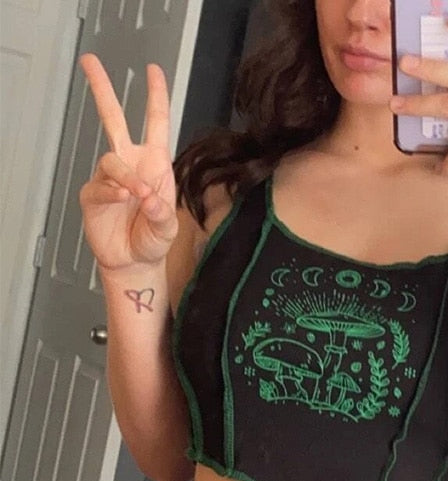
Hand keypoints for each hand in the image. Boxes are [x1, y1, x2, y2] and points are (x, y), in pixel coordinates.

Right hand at [79, 54, 177, 273]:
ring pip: (111, 160)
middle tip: (89, 62)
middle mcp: (131, 164)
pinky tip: (123, 200)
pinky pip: (101, 186)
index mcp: (155, 164)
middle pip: (113, 119)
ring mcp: (110, 178)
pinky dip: (112, 192)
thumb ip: (162, 214)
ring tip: (137, 197)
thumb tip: (148, 198)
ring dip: (125, 177)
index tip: (153, 71)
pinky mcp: (93, 195)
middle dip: (102, 90)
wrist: (134, 262)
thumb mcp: (168, 229)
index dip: (156, 96)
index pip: (156, 123)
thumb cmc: (153, 240)